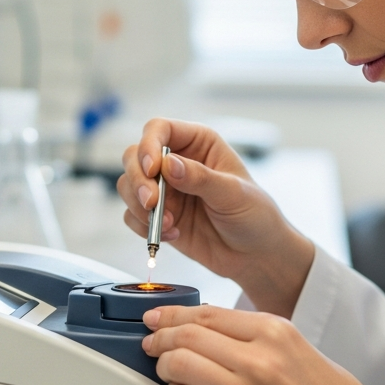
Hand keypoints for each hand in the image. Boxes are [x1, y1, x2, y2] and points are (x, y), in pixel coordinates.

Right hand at [117, 118, 313, 315]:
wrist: (256, 256)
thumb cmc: (255, 216)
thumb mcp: (233, 193)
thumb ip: (200, 178)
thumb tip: (168, 165)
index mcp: (199, 143)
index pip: (159, 129)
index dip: (148, 145)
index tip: (152, 170)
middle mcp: (177, 162)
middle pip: (135, 156)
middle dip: (138, 180)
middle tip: (151, 203)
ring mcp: (166, 190)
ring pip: (129, 185)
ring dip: (139, 206)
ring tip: (168, 224)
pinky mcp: (158, 216)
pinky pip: (132, 215)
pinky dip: (143, 227)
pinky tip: (171, 235)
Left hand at [143, 305, 384, 384]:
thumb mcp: (294, 344)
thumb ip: (250, 332)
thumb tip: (199, 323)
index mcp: (275, 331)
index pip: (206, 313)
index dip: (173, 313)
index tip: (157, 317)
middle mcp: (261, 360)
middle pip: (188, 336)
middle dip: (161, 337)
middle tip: (153, 342)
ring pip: (182, 366)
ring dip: (165, 365)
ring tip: (167, 368)